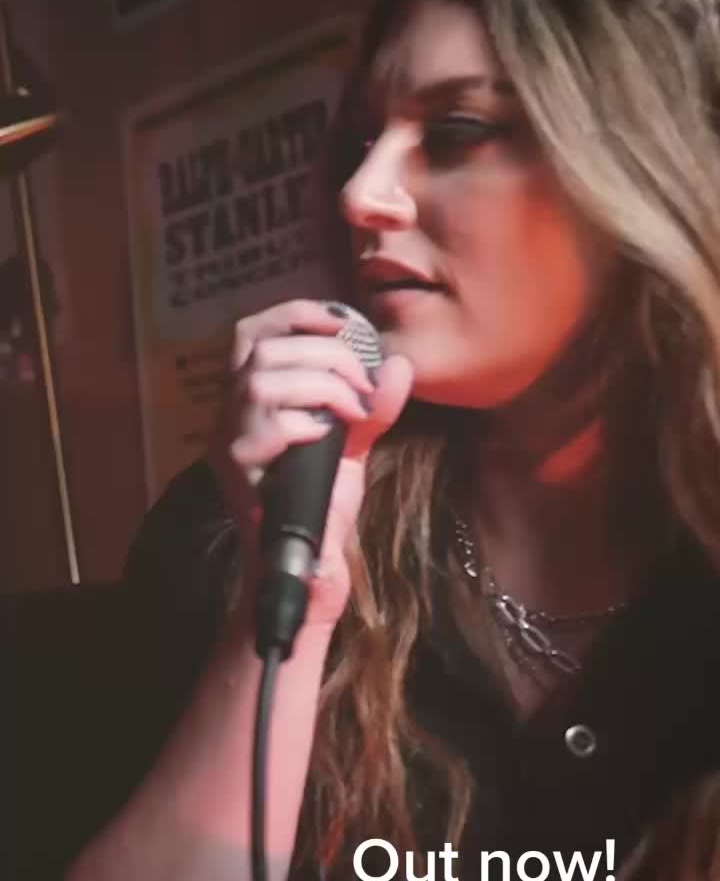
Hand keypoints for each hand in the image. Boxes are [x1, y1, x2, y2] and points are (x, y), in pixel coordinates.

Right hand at [207, 299, 412, 626]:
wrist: (311, 565)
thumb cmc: (323, 501)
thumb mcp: (353, 443)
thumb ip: (372, 404)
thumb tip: (399, 365)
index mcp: (251, 399)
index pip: (251, 333)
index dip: (292, 316)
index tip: (341, 321)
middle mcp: (229, 415)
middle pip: (262, 351)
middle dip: (324, 356)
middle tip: (362, 384)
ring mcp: (226, 443)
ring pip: (261, 383)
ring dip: (319, 386)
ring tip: (352, 410)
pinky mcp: (235, 473)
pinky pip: (264, 429)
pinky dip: (303, 423)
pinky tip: (326, 437)